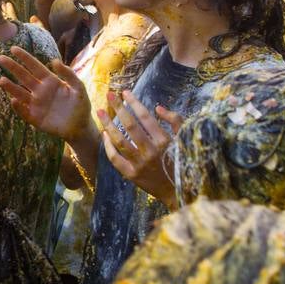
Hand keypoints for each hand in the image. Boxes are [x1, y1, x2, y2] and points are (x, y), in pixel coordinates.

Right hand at [0, 46, 93, 144]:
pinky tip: (14, 101)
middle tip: (0, 58)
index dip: (25, 58)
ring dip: (11, 87)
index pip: (35, 66)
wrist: (80, 127)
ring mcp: (36, 104)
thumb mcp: (79, 88)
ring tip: (1, 80)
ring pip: (20, 93)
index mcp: (50, 81)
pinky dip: (18, 107)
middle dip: (12, 67)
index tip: (13, 49)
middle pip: (24, 77)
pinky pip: (23, 112)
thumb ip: (69, 74)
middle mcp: (40, 90)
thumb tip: (54, 60)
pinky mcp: (35, 118)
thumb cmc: (81, 106)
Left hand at [98, 89, 182, 203]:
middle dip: (119, 108)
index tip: (125, 92)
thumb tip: (158, 108)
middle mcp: (151, 151)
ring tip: (101, 112)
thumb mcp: (183, 140)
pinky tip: (104, 134)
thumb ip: (175, 121)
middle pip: (130, 126)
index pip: (146, 117)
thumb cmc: (180, 162)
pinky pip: (115, 158)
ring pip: (120, 141)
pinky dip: (108, 146)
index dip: (134, 103)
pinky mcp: (131, 174)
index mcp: (164, 141)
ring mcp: (140, 164)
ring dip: (108, 125)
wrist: (176, 191)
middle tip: (109, 95)